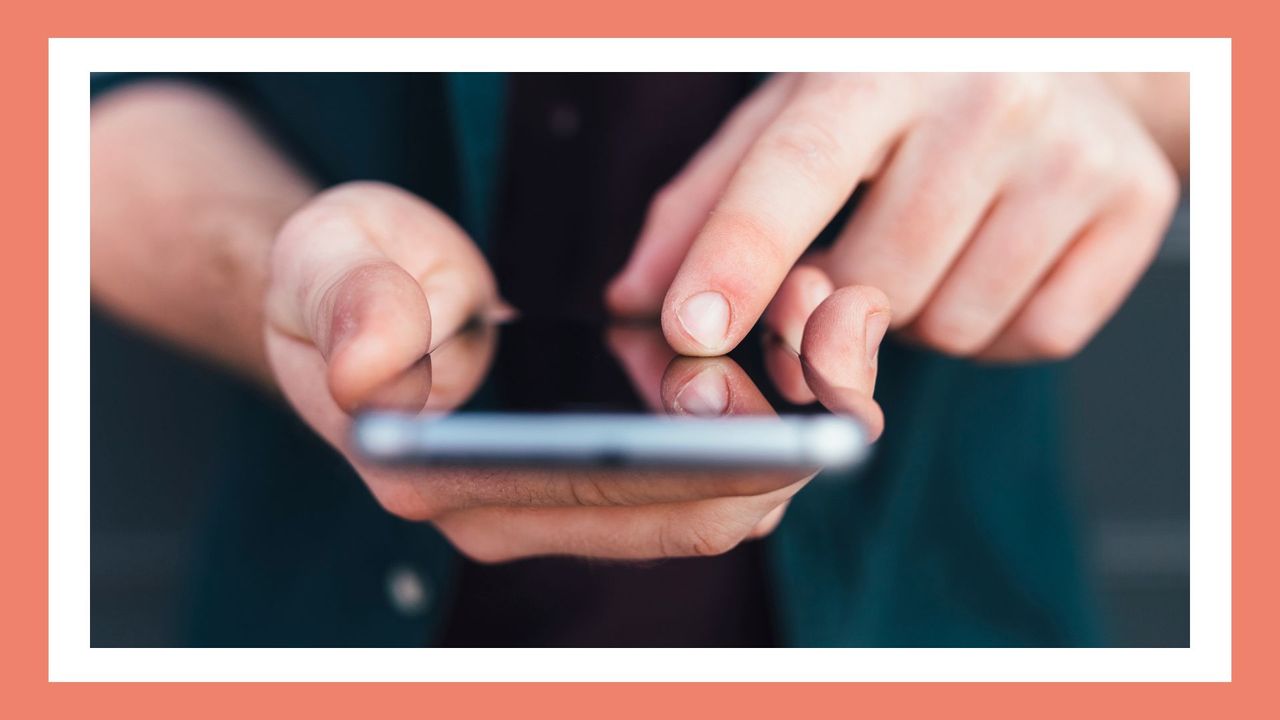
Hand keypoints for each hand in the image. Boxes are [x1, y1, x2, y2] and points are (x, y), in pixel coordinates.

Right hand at [268, 186, 885, 560]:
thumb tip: (365, 367)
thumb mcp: (329, 261)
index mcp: (444, 478)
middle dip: (781, 439)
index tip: (790, 401)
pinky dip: (765, 418)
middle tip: (822, 332)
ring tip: (812, 319)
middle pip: (693, 518)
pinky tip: (778, 338)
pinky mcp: (599, 476)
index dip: (710, 460)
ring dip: (788, 426)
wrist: (355, 294)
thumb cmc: (341, 276)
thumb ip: (349, 307)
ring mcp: (562, 503)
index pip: (604, 496)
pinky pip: (711, 472)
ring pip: (721, 503)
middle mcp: (513, 514)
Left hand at [607, 73, 1180, 360]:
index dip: (738, 257)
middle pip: (872, 283)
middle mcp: (986, 97)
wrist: (1064, 59)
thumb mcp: (793, 114)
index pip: (795, 168)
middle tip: (848, 259)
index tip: (690, 333)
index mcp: (879, 63)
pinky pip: (1031, 337)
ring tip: (934, 237)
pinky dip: (995, 327)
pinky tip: (993, 256)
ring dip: (917, 315)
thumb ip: (708, 203)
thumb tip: (638, 300)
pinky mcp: (1134, 207)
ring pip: (950, 322)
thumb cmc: (903, 95)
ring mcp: (1072, 152)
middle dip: (837, 306)